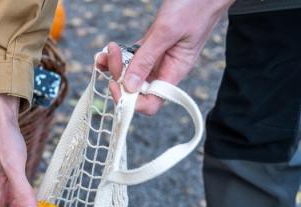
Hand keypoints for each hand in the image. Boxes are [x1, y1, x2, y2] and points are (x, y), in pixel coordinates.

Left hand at [96, 0, 232, 113]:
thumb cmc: (196, 6)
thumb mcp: (167, 31)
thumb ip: (147, 58)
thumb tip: (129, 86)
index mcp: (174, 72)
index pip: (151, 102)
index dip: (131, 100)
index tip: (116, 83)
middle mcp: (166, 69)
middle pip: (137, 88)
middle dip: (119, 76)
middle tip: (110, 55)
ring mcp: (159, 56)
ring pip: (133, 72)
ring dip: (115, 66)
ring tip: (104, 53)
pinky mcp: (153, 43)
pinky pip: (133, 56)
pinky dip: (119, 55)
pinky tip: (109, 50)